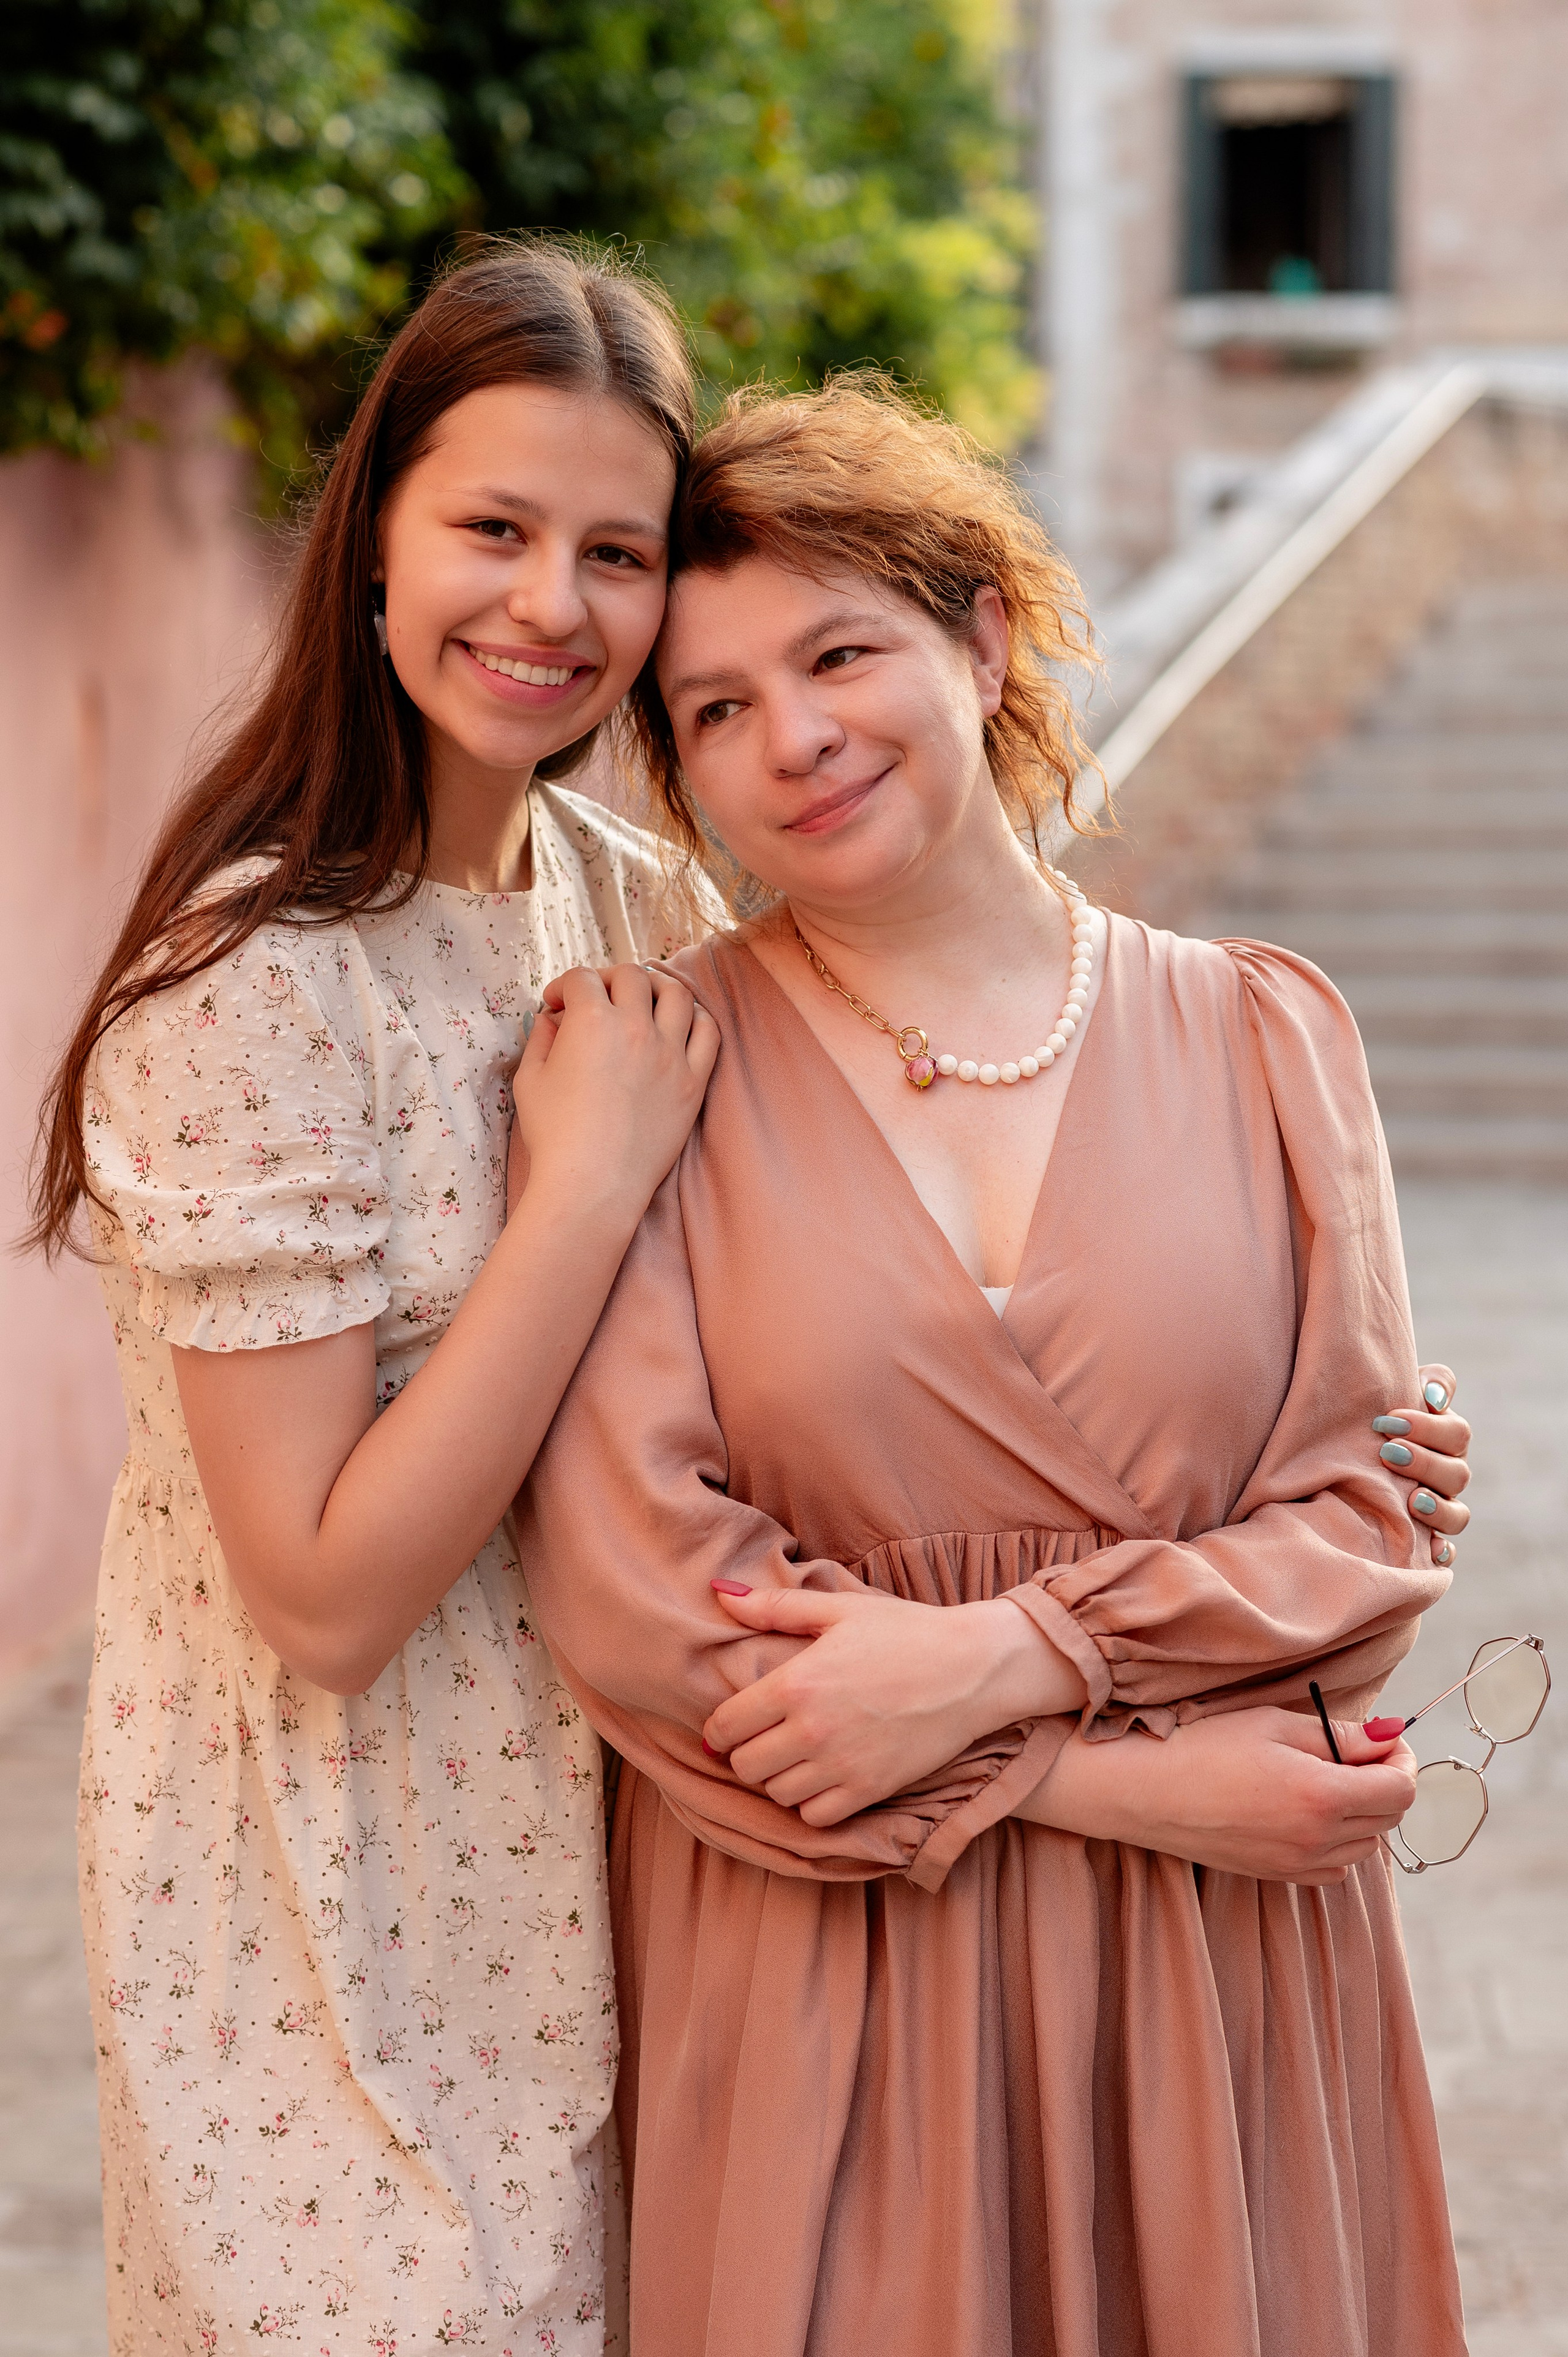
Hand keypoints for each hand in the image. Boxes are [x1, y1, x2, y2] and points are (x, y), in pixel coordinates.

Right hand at [511, 963, 716, 1223]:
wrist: (593, 1185)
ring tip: (643, 1000)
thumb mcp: (530, 1080)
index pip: (582, 979)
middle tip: (597, 997)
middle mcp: (636, 1028)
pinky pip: (708, 1032)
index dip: (563, 986)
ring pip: (676, 994)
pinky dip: (696, 1017)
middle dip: (608, 978)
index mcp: (592, 1021)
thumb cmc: (554, 1136)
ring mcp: (671, 1053)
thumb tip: (552, 1018)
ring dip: (656, 987)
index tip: (556, 1005)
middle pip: (631, 976)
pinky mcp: (694, 1081)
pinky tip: (681, 1023)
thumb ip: (540, 1039)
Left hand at [703, 1582, 1086, 1826]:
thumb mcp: (838, 1609)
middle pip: (745, 1766)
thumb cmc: (906, 1631)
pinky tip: (824, 1777)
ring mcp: (841, 1765)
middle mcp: (811, 1730)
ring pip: (776, 1794)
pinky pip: (815, 1816)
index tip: (733, 1723)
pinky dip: (812, 1803)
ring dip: (779, 1778)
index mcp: (796, 1683)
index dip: (721, 1727)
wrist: (973, 1668)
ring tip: (797, 1755)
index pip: (726, 1725)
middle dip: (747, 1753)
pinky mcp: (870, 1790)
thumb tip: (719, 1595)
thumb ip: (774, 1607)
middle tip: (766, 1738)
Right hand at [1016, 1705, 1416, 1884]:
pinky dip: (1335, 1841)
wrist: (1142, 1790)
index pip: (1400, 1790)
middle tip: (1354, 1750)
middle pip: (1388, 1819)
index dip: (1402, 1760)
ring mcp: (1296, 1865)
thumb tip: (1387, 1736)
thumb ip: (1338, 1734)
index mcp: (1321, 1796)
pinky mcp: (1276, 1876)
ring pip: (1364, 1846)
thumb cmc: (1202, 1745)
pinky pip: (1333, 1867)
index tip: (1383, 1739)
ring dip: (1361, 1813)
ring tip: (1325, 1779)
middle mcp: (1317, 1840)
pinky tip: (1305, 1812)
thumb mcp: (1273, 1723)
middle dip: (1384, 1782)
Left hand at [1376, 1361, 1470, 1565]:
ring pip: (1457, 1515)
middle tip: (1388, 1452)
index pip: (1457, 1434)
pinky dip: (1441, 1554)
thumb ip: (1427, 1382)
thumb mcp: (1396, 1389)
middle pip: (1457, 1474)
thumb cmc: (1370, 1415)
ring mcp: (1439, 1509)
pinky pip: (1444, 1554)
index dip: (1429, 1428)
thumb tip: (1433, 1398)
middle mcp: (1446, 1475)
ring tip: (1412, 1500)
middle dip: (1424, 1463)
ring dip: (1438, 1508)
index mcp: (1445, 1440)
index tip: (1389, 1420)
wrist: (1338, 1452)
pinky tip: (1427, 1550)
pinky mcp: (1426, 1540)